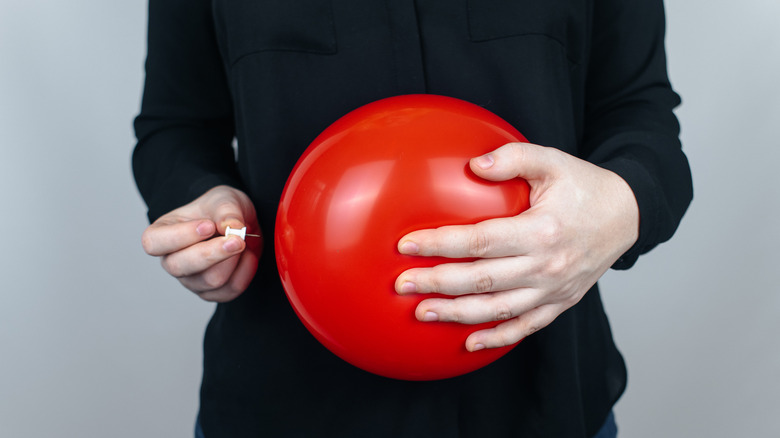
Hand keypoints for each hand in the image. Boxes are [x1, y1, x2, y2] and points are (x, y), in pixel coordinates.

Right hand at [141, 185, 260, 301]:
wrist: (241, 226)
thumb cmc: (221, 211)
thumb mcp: (224, 199)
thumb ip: (226, 210)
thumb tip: (232, 227)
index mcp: (162, 233)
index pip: (153, 242)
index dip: (180, 236)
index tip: (208, 225)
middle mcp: (171, 260)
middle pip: (180, 267)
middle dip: (212, 253)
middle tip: (238, 239)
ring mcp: (190, 280)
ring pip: (210, 280)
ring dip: (234, 260)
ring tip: (243, 241)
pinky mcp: (211, 292)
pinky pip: (229, 290)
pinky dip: (245, 271)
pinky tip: (248, 255)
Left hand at [394, 143, 638, 350]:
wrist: (629, 216)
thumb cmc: (585, 186)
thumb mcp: (553, 161)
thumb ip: (514, 157)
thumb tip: (473, 165)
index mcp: (541, 231)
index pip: (479, 242)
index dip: (440, 245)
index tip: (406, 245)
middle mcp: (547, 266)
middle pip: (481, 280)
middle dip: (437, 283)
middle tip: (402, 284)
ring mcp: (554, 290)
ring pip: (498, 309)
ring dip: (457, 314)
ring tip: (422, 313)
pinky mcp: (561, 302)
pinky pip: (526, 326)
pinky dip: (498, 337)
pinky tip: (469, 343)